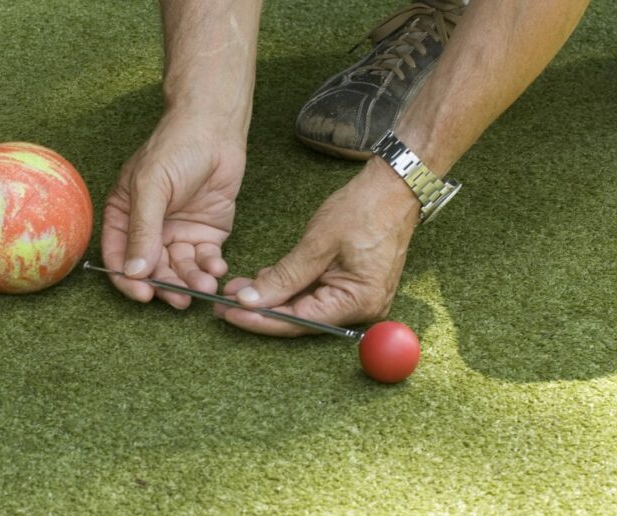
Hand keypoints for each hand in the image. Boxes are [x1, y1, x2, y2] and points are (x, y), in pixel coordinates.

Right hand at [101, 110, 245, 307]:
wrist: (215, 128)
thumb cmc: (175, 147)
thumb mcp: (151, 187)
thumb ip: (143, 231)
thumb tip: (134, 272)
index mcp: (124, 216)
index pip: (119, 257)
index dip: (129, 280)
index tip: (144, 294)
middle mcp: (149, 229)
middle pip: (152, 270)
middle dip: (167, 286)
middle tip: (181, 298)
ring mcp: (177, 233)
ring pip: (180, 270)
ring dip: (191, 281)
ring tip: (206, 285)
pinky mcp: (205, 234)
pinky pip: (204, 260)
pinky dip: (210, 268)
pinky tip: (217, 268)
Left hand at [214, 161, 420, 335]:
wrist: (394, 188)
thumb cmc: (364, 210)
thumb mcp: (317, 244)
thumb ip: (283, 277)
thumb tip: (250, 301)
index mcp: (357, 301)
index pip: (299, 321)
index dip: (261, 320)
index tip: (229, 314)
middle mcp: (360, 308)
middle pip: (301, 319)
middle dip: (261, 310)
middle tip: (222, 304)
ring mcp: (357, 299)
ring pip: (304, 307)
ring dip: (271, 298)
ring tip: (235, 288)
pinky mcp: (350, 287)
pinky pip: (313, 295)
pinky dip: (288, 288)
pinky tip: (262, 280)